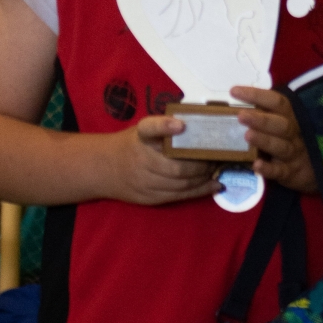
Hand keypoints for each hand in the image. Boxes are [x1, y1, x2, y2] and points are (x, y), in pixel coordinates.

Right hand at [106, 114, 221, 205]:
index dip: (165, 126)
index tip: (181, 125)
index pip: (150, 128)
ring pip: (181, 183)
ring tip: (217, 169)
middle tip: (217, 157)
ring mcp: (146, 181)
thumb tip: (198, 125)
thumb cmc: (133, 145)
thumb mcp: (142, 131)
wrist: (105, 169)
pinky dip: (201, 190)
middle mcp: (142, 159)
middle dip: (201, 164)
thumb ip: (164, 128)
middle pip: (176, 166)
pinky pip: (180, 196)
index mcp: (140, 137)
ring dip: (204, 177)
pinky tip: (215, 185)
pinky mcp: (150, 198)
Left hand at [230, 87, 317, 193]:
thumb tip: (236, 98)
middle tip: (240, 116)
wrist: (314, 170)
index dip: (257, 95)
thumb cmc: (289, 140)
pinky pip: (280, 171)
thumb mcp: (282, 123)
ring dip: (264, 140)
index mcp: (290, 117)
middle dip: (261, 119)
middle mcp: (294, 134)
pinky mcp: (291, 173)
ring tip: (247, 135)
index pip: (277, 102)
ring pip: (281, 146)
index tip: (234, 91)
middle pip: (281, 124)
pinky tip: (256, 165)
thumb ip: (265, 113)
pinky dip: (269, 168)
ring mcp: (294, 154)